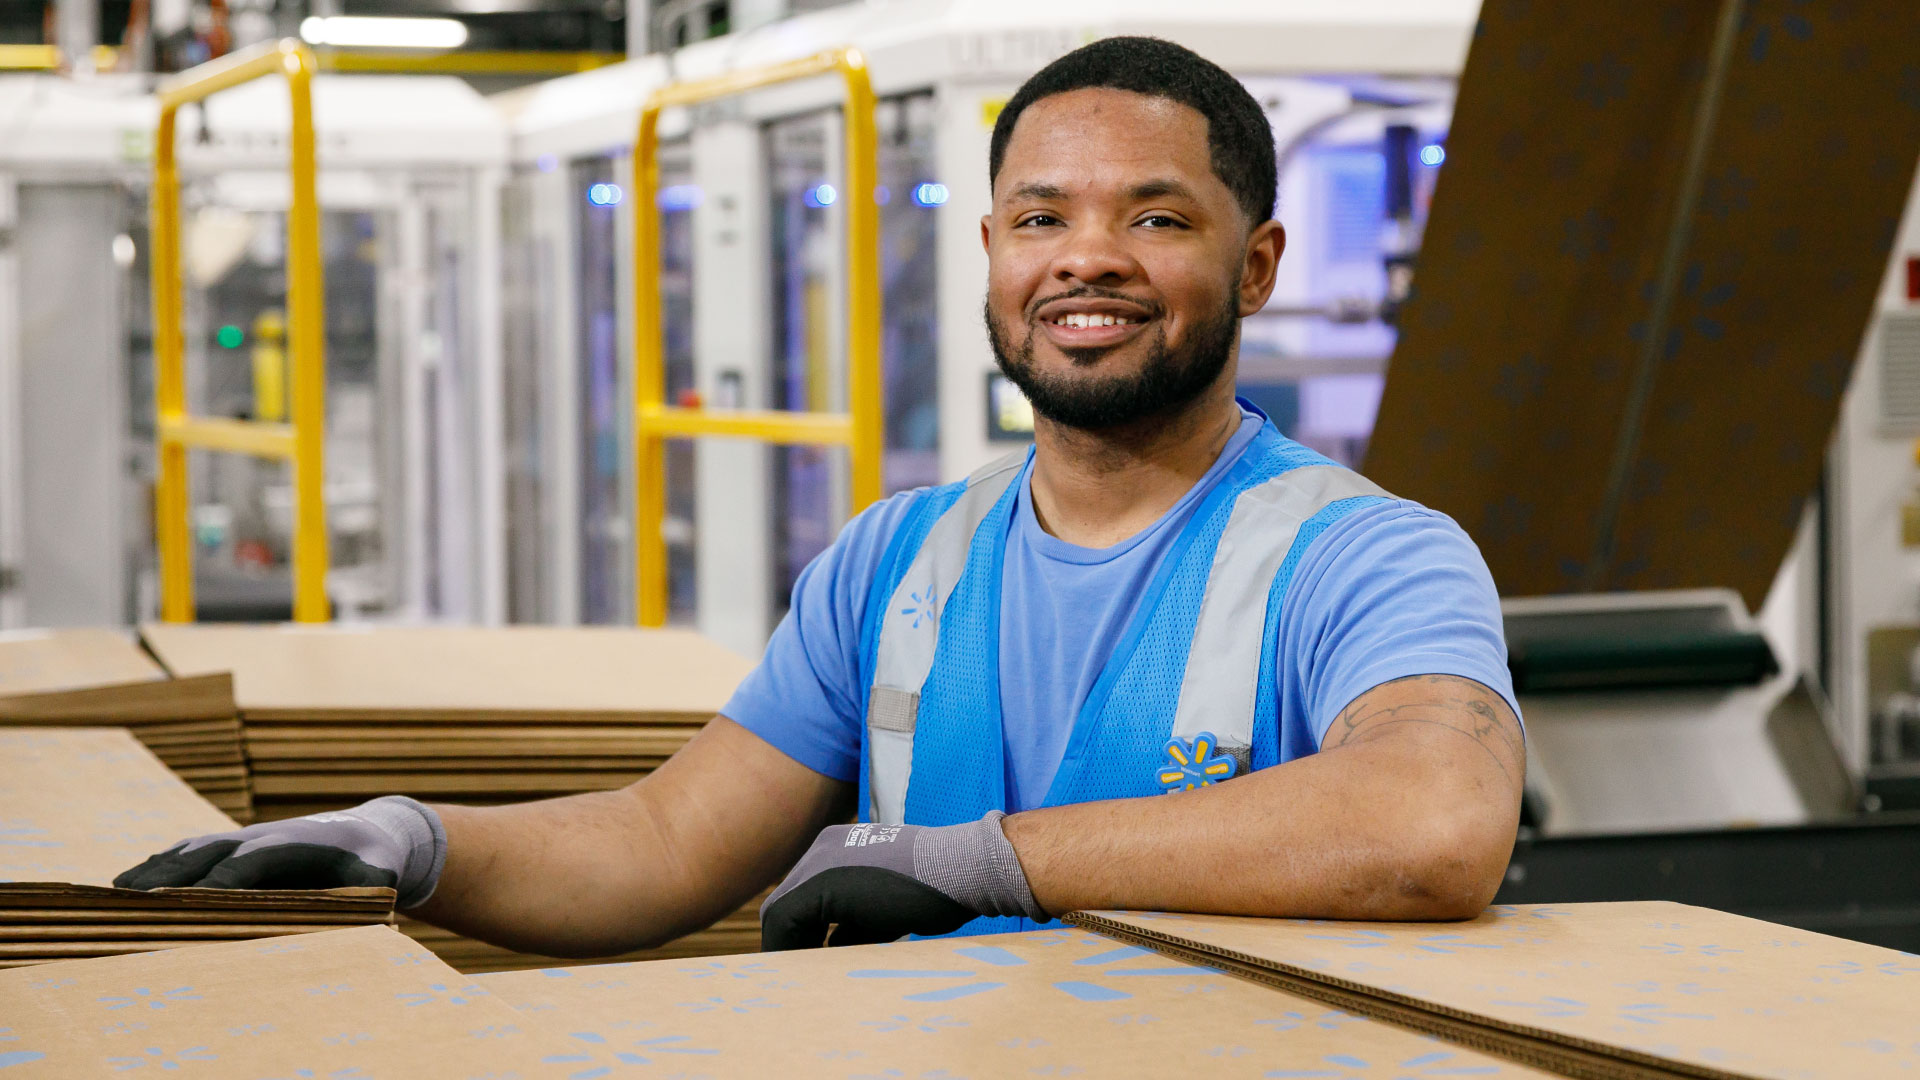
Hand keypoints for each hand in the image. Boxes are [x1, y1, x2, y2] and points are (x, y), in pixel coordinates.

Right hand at [113, 796, 445, 907]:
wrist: (367, 831)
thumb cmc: (372, 861)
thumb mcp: (377, 875)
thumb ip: (369, 887)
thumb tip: (361, 903)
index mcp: (290, 845)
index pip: (244, 863)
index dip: (215, 882)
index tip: (183, 903)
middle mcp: (258, 837)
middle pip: (205, 853)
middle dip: (168, 876)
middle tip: (129, 900)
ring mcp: (243, 838)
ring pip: (190, 849)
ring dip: (154, 868)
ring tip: (115, 889)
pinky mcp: (234, 844)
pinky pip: (190, 850)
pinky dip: (159, 863)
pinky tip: (130, 880)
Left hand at [760, 811, 1044, 949]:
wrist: (963, 868)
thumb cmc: (935, 888)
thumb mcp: (885, 904)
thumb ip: (854, 919)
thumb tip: (835, 945)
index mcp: (837, 849)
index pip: (800, 898)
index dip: (798, 934)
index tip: (806, 963)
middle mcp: (822, 851)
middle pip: (784, 906)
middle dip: (789, 944)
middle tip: (797, 977)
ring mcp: (821, 864)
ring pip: (781, 915)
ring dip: (790, 949)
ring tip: (802, 978)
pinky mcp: (826, 885)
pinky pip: (789, 922)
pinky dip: (795, 950)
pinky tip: (813, 973)